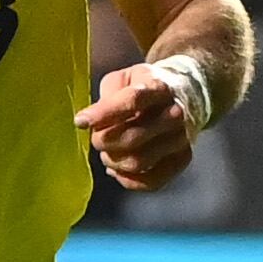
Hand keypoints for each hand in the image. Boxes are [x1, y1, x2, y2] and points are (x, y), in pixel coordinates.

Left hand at [79, 59, 199, 190]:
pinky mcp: (181, 159)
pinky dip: (127, 180)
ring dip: (113, 161)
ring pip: (138, 162)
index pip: (132, 101)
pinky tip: (118, 169)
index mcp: (158, 88)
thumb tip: (88, 122)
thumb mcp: (123, 79)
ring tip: (108, 153)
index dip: (103, 114)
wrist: (181, 96)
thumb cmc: (143, 88)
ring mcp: (180, 139)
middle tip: (96, 138)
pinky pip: (151, 182)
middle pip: (133, 137)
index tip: (80, 121)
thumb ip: (106, 97)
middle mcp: (174, 114)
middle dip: (104, 142)